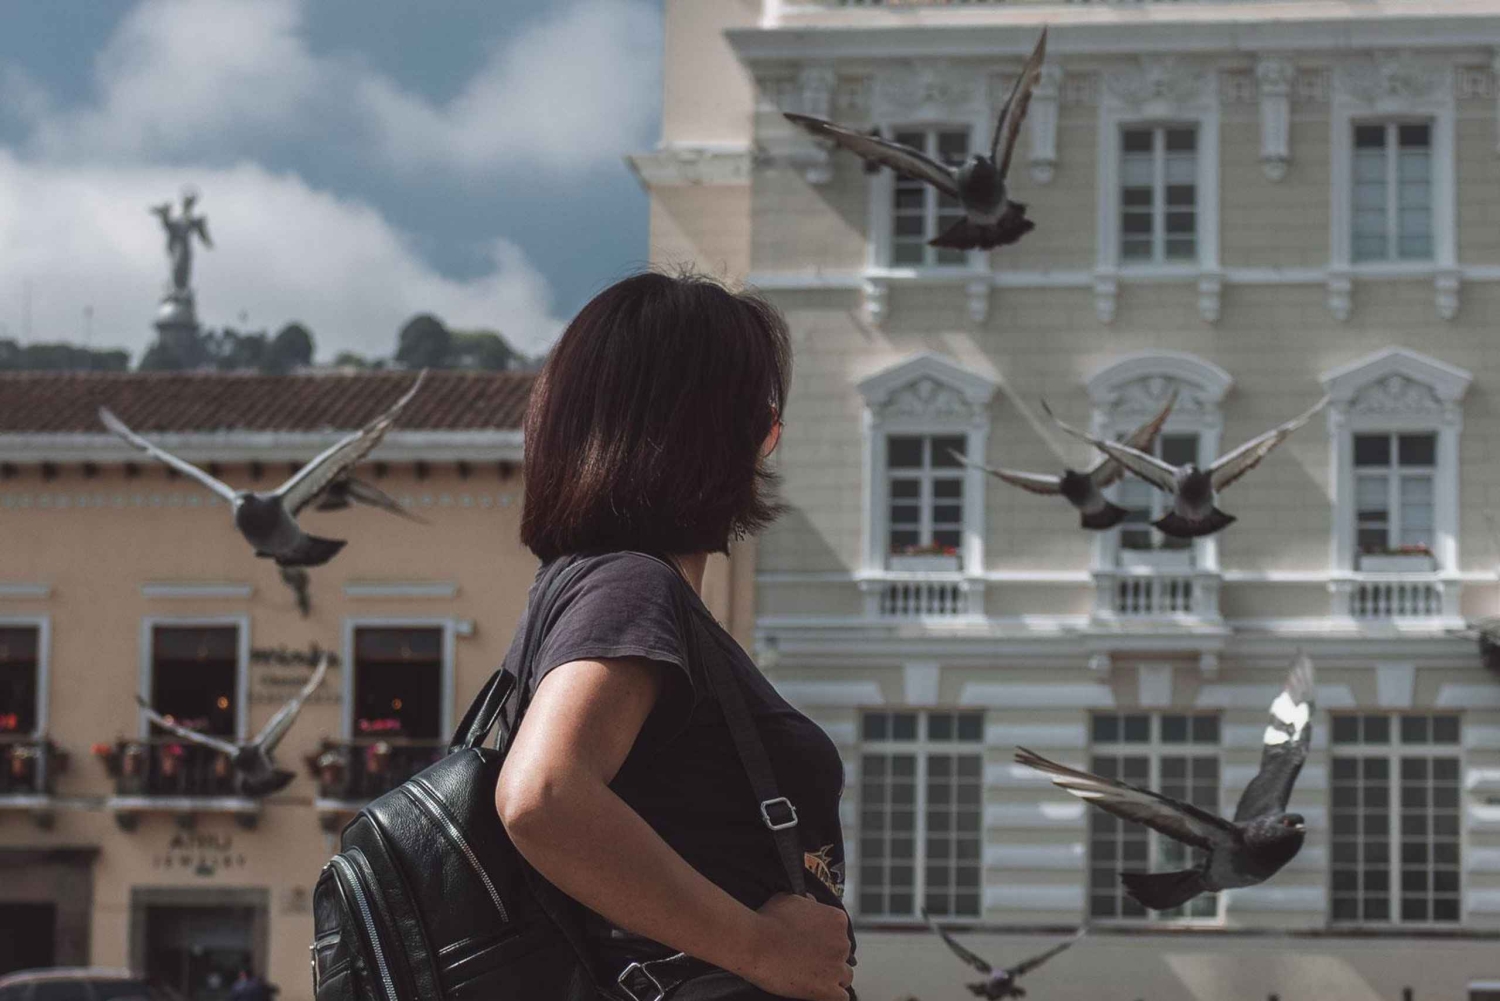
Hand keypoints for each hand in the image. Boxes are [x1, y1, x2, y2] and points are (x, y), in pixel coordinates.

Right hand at [738, 892, 853, 1000]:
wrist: (754, 943)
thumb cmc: (767, 920)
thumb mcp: (790, 899)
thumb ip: (808, 903)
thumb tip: (813, 903)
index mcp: (837, 920)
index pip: (840, 933)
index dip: (826, 940)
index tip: (812, 944)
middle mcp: (842, 943)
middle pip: (843, 954)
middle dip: (828, 958)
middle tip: (807, 960)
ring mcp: (836, 967)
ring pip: (845, 976)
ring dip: (832, 977)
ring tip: (812, 977)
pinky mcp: (828, 990)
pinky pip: (841, 997)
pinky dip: (831, 995)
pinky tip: (818, 991)